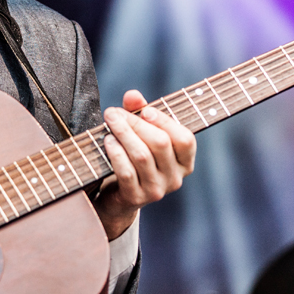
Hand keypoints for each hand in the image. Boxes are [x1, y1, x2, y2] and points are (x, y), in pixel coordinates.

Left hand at [95, 89, 195, 239]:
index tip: (145, 110)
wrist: (119, 196)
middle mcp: (175, 178)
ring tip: (110, 123)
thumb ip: (140, 111)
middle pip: (160, 144)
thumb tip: (133, 95)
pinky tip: (107, 141)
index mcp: (184, 162)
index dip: (166, 122)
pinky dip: (116, 153)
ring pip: (142, 156)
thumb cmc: (135, 157)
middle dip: (136, 123)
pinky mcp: (136, 198)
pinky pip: (126, 172)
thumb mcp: (141, 133)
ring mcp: (156, 190)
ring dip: (123, 134)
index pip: (185, 139)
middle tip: (115, 113)